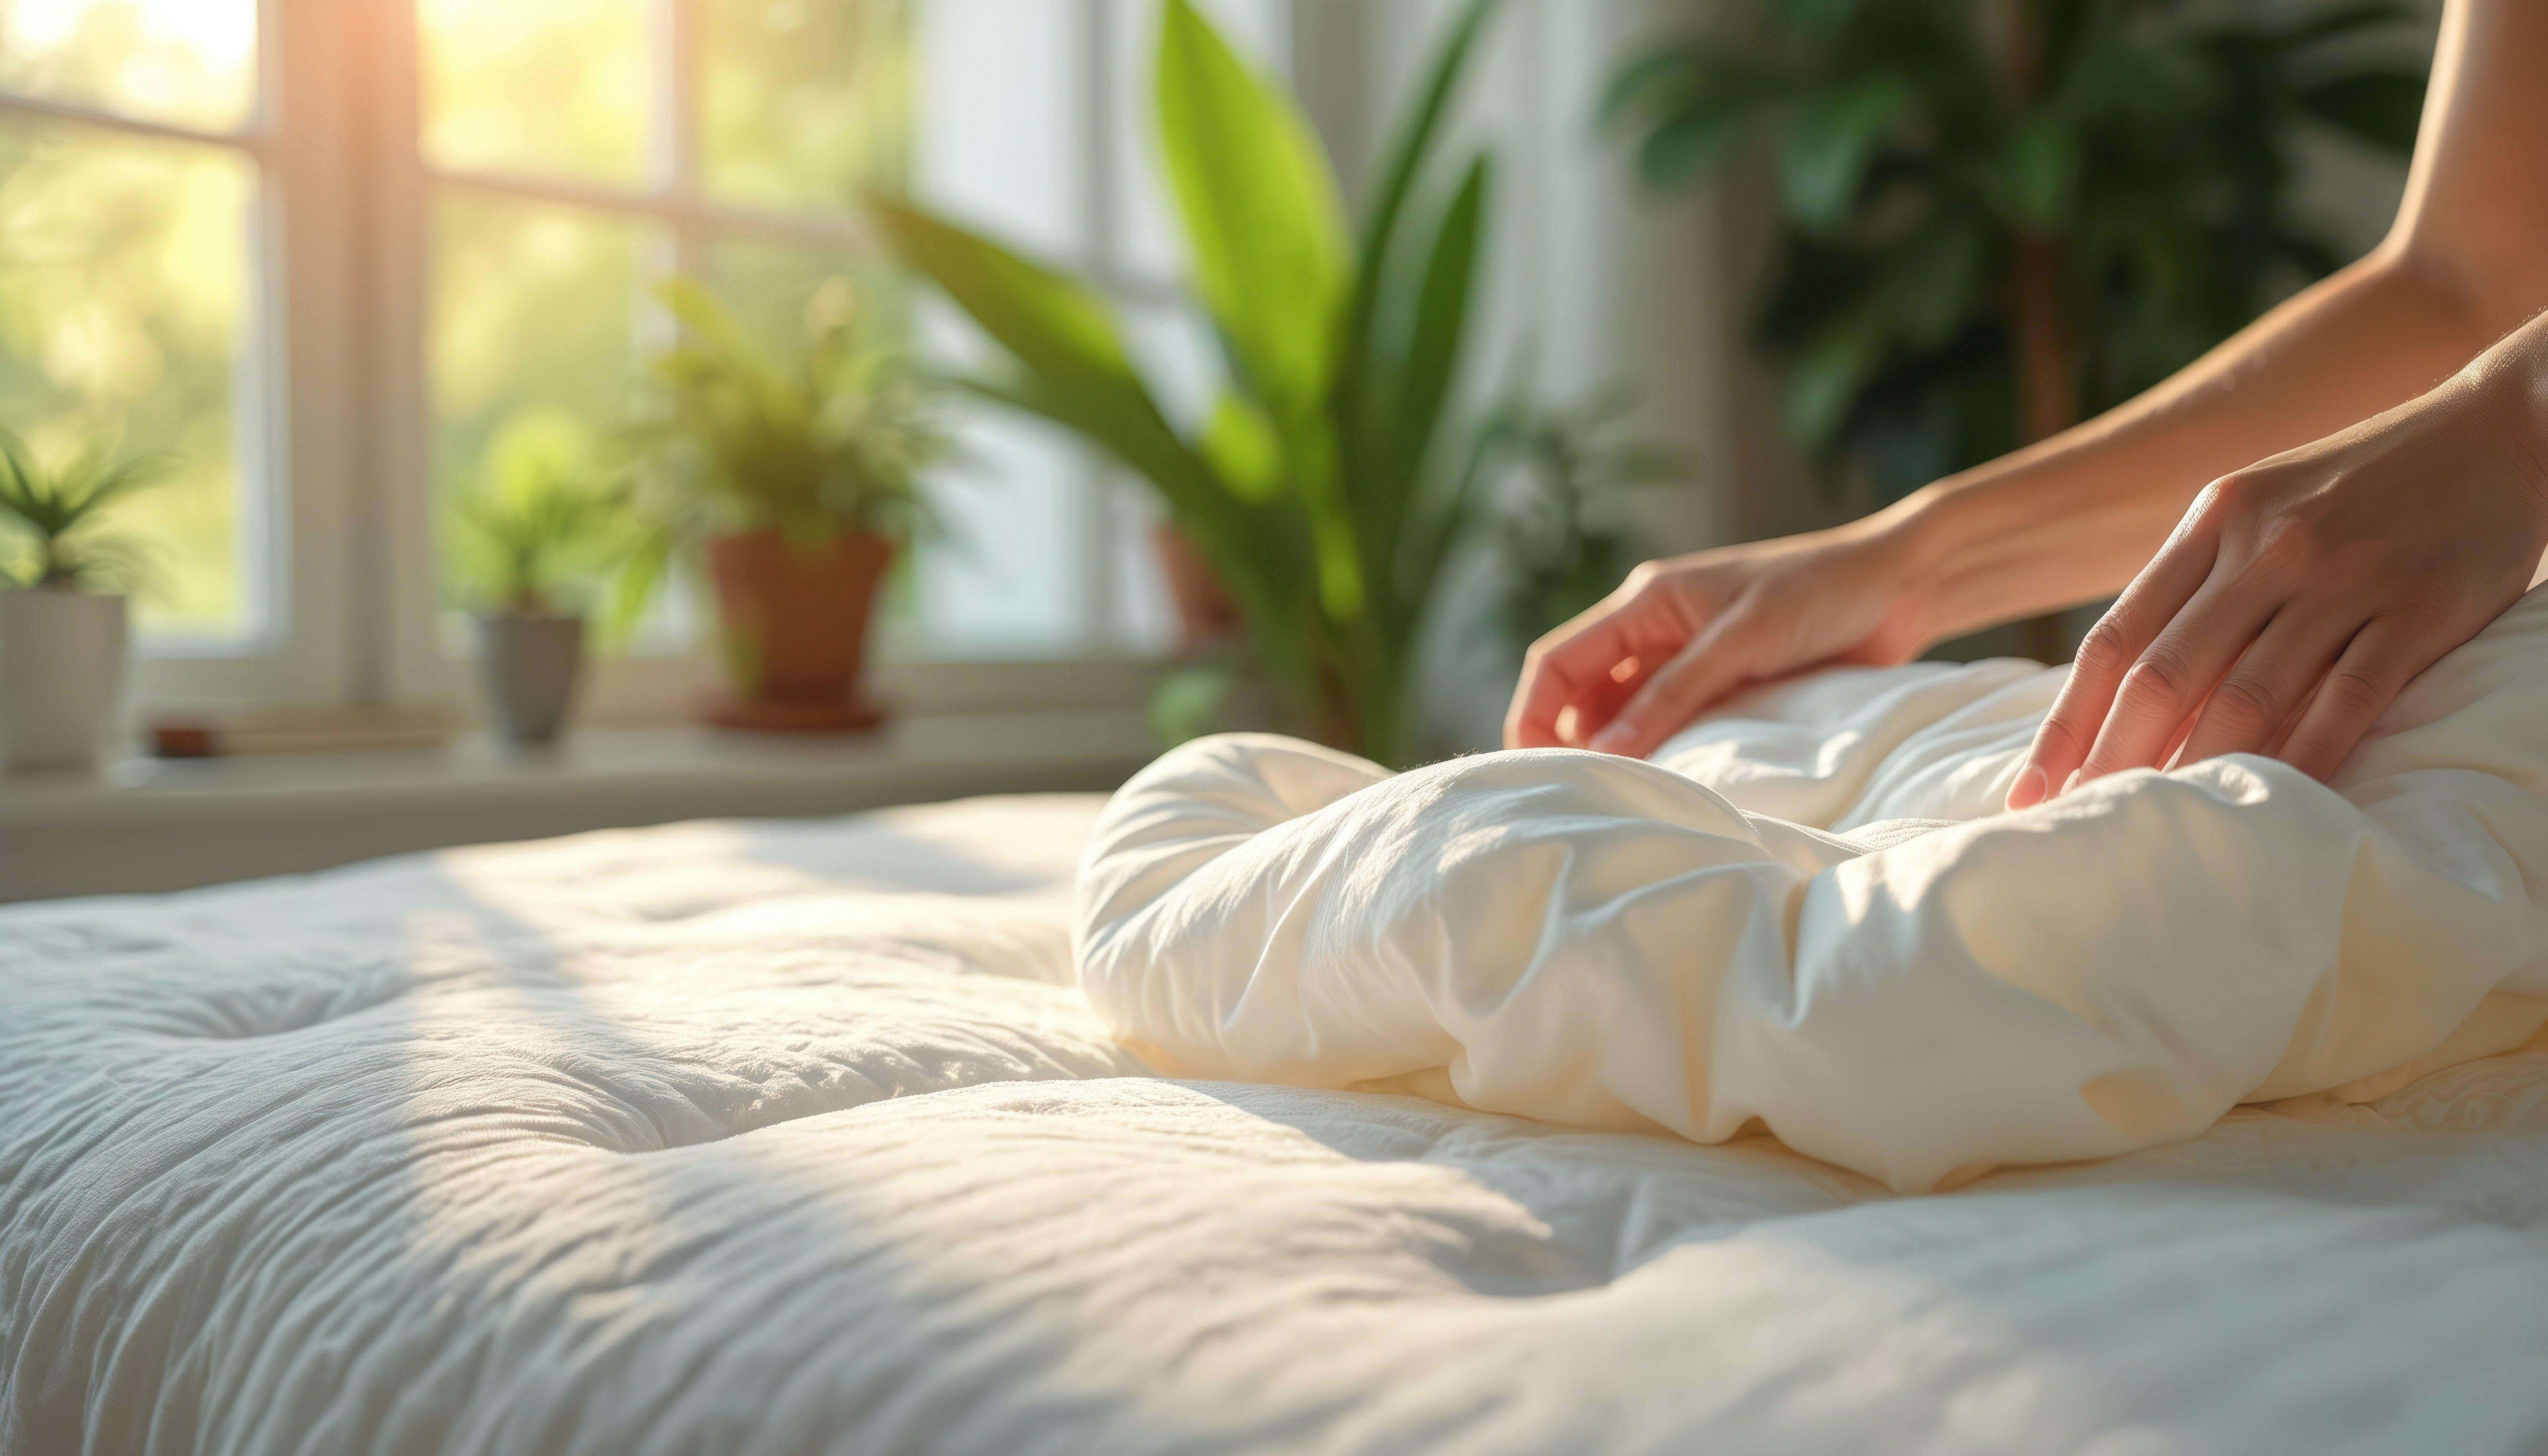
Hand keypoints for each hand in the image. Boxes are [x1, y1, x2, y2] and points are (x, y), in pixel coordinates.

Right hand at [1505, 516, 1936, 756]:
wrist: (1902, 586)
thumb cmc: (1823, 592)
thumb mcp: (1742, 639)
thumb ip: (1673, 695)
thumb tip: (1606, 752)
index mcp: (1646, 602)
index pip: (1557, 662)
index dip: (1532, 715)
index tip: (1532, 769)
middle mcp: (1656, 631)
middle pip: (1581, 696)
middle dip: (1569, 744)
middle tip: (1576, 800)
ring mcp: (1689, 661)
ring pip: (1623, 716)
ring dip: (1618, 754)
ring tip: (1622, 799)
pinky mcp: (1724, 686)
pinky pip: (1671, 725)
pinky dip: (1662, 754)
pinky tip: (1669, 783)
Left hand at [2010, 357, 2547, 808]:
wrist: (2498, 432)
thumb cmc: (2361, 484)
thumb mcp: (2258, 505)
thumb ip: (2196, 582)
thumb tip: (2127, 684)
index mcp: (2213, 519)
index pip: (2114, 639)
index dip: (2066, 722)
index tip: (2031, 787)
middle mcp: (2267, 547)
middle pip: (2165, 675)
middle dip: (2112, 760)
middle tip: (2078, 827)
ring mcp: (2343, 578)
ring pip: (2248, 695)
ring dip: (2197, 770)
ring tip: (2158, 830)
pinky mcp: (2420, 609)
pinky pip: (2347, 700)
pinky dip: (2305, 759)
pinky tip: (2272, 806)